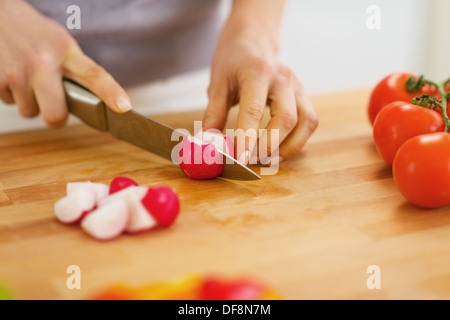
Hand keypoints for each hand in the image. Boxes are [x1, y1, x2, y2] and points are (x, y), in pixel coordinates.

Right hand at [0, 0, 131, 127]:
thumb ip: (76, 69)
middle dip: (56, 117)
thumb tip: (93, 102)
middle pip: (56, 115)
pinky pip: (8, 103)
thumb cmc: (33, 31)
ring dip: (31, 102)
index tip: (124, 107)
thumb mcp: (62, 43)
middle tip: (55, 106)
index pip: (94, 75)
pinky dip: (11, 94)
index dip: (111, 93)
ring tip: (28, 78)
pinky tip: (12, 75)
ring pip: (30, 112)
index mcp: (66, 52)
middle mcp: (43, 63)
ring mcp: (18, 72)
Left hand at [203, 1, 317, 164]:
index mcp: (257, 72)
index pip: (254, 110)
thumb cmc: (233, 62)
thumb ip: (214, 114)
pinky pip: (309, 122)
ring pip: (306, 122)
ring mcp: (297, 87)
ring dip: (288, 148)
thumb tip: (208, 144)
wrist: (253, 40)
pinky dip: (296, 141)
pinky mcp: (303, 96)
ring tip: (266, 160)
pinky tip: (278, 150)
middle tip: (250, 161)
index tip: (239, 159)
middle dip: (269, 146)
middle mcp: (283, 79)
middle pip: (287, 118)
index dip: (247, 138)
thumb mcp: (217, 83)